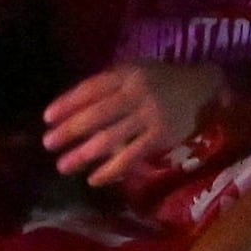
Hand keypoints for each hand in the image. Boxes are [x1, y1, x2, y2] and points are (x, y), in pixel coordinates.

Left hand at [40, 57, 224, 185]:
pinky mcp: (161, 136)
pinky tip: (93, 179)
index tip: (46, 118)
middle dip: (69, 130)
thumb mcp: (137, 70)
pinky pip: (131, 156)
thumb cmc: (162, 80)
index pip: (90, 89)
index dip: (67, 103)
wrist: (204, 88)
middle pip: (96, 114)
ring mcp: (150, 115)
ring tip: (62, 166)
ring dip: (83, 153)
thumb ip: (111, 84)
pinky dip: (111, 169)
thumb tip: (73, 106)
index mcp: (128, 73)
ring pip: (110, 137)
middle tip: (48, 144)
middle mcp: (137, 93)